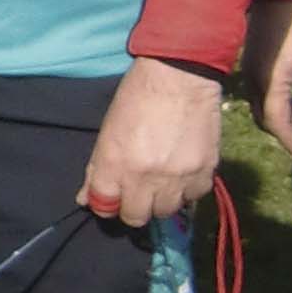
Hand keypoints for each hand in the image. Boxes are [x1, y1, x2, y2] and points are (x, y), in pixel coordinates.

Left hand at [81, 58, 224, 227]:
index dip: (108, 204)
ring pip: (167, 211)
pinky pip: (195, 196)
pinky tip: (184, 171)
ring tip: (164, 180)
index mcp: (115, 164)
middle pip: (136, 217)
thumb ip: (97, 167)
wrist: (180, 75)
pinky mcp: (204, 172)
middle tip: (140, 191)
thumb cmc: (138, 96)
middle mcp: (144, 178)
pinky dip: (189, 189)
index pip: (105, 207)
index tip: (114, 197)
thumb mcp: (108, 130)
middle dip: (135, 207)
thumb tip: (86, 198)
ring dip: (163, 200)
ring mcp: (177, 178)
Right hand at [245, 0, 291, 153]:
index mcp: (271, 80)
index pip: (277, 123)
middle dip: (286, 132)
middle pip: (265, 120)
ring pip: (260, 107)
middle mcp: (254, 79)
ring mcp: (250, 70)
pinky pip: (260, 93)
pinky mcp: (253, 62)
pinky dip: (276, 103)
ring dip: (280, 117)